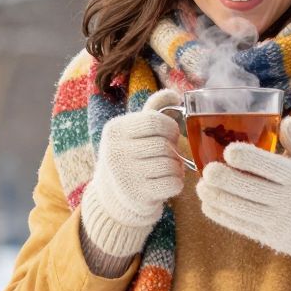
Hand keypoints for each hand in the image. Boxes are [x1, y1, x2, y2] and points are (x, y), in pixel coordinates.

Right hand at [79, 89, 186, 256]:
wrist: (114, 195)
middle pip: (163, 145)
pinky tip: (166, 183)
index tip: (169, 135)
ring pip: (170, 165)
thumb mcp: (134, 129)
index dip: (170, 127)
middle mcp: (116, 152)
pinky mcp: (138, 195)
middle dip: (173, 149)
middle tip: (169, 154)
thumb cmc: (130, 155)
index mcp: (115, 130)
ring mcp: (126, 175)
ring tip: (168, 168)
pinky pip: (173, 184)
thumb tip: (175, 94)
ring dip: (176, 167)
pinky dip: (176, 183)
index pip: (154, 121)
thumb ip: (154, 109)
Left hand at [196, 116, 290, 281]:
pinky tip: (208, 204)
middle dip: (225, 180)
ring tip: (201, 186)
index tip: (229, 151)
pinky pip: (240, 225)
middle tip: (207, 170)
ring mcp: (278, 221)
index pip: (270, 166)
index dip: (247, 158)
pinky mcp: (269, 237)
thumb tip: (286, 120)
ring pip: (241, 209)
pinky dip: (221, 215)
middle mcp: (288, 200)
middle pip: (250, 189)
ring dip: (217, 198)